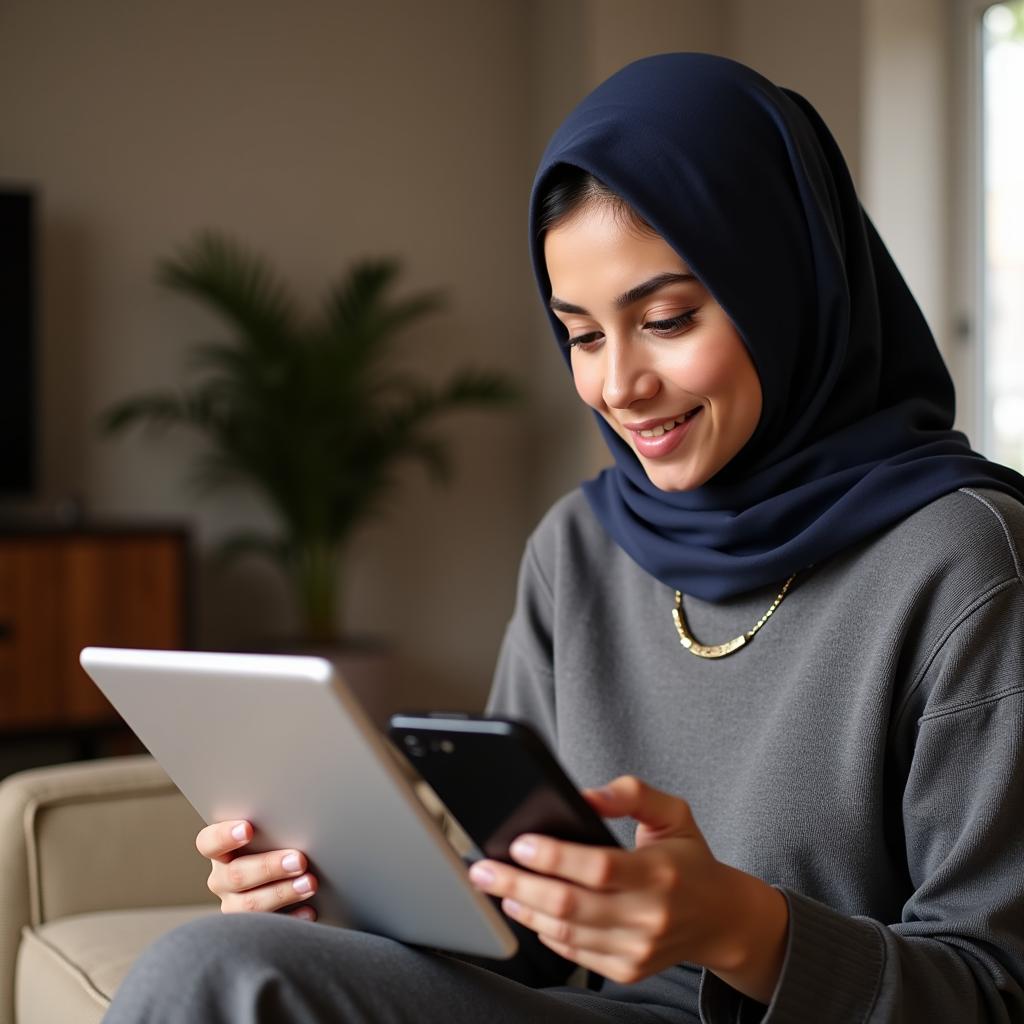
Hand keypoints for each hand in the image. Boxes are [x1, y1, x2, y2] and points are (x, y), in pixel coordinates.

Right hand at [196, 820, 318, 920]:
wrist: (284, 876)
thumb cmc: (277, 845)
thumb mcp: (270, 836)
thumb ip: (273, 829)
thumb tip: (298, 816)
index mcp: (220, 851)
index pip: (209, 842)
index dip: (224, 836)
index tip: (247, 829)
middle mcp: (221, 879)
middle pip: (236, 875)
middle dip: (269, 867)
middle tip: (299, 860)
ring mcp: (233, 905)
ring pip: (250, 905)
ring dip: (283, 893)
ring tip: (310, 883)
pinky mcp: (250, 929)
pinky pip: (267, 928)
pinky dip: (291, 917)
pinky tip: (309, 910)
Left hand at [467, 776, 787, 1001]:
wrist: (721, 918)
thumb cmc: (690, 859)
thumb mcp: (673, 812)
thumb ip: (631, 794)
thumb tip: (586, 795)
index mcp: (661, 872)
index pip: (599, 867)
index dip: (555, 858)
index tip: (520, 844)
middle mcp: (650, 915)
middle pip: (570, 905)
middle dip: (518, 885)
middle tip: (483, 870)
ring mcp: (638, 948)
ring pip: (566, 932)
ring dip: (524, 909)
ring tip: (498, 888)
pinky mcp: (628, 969)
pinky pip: (575, 953)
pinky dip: (545, 931)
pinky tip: (528, 910)